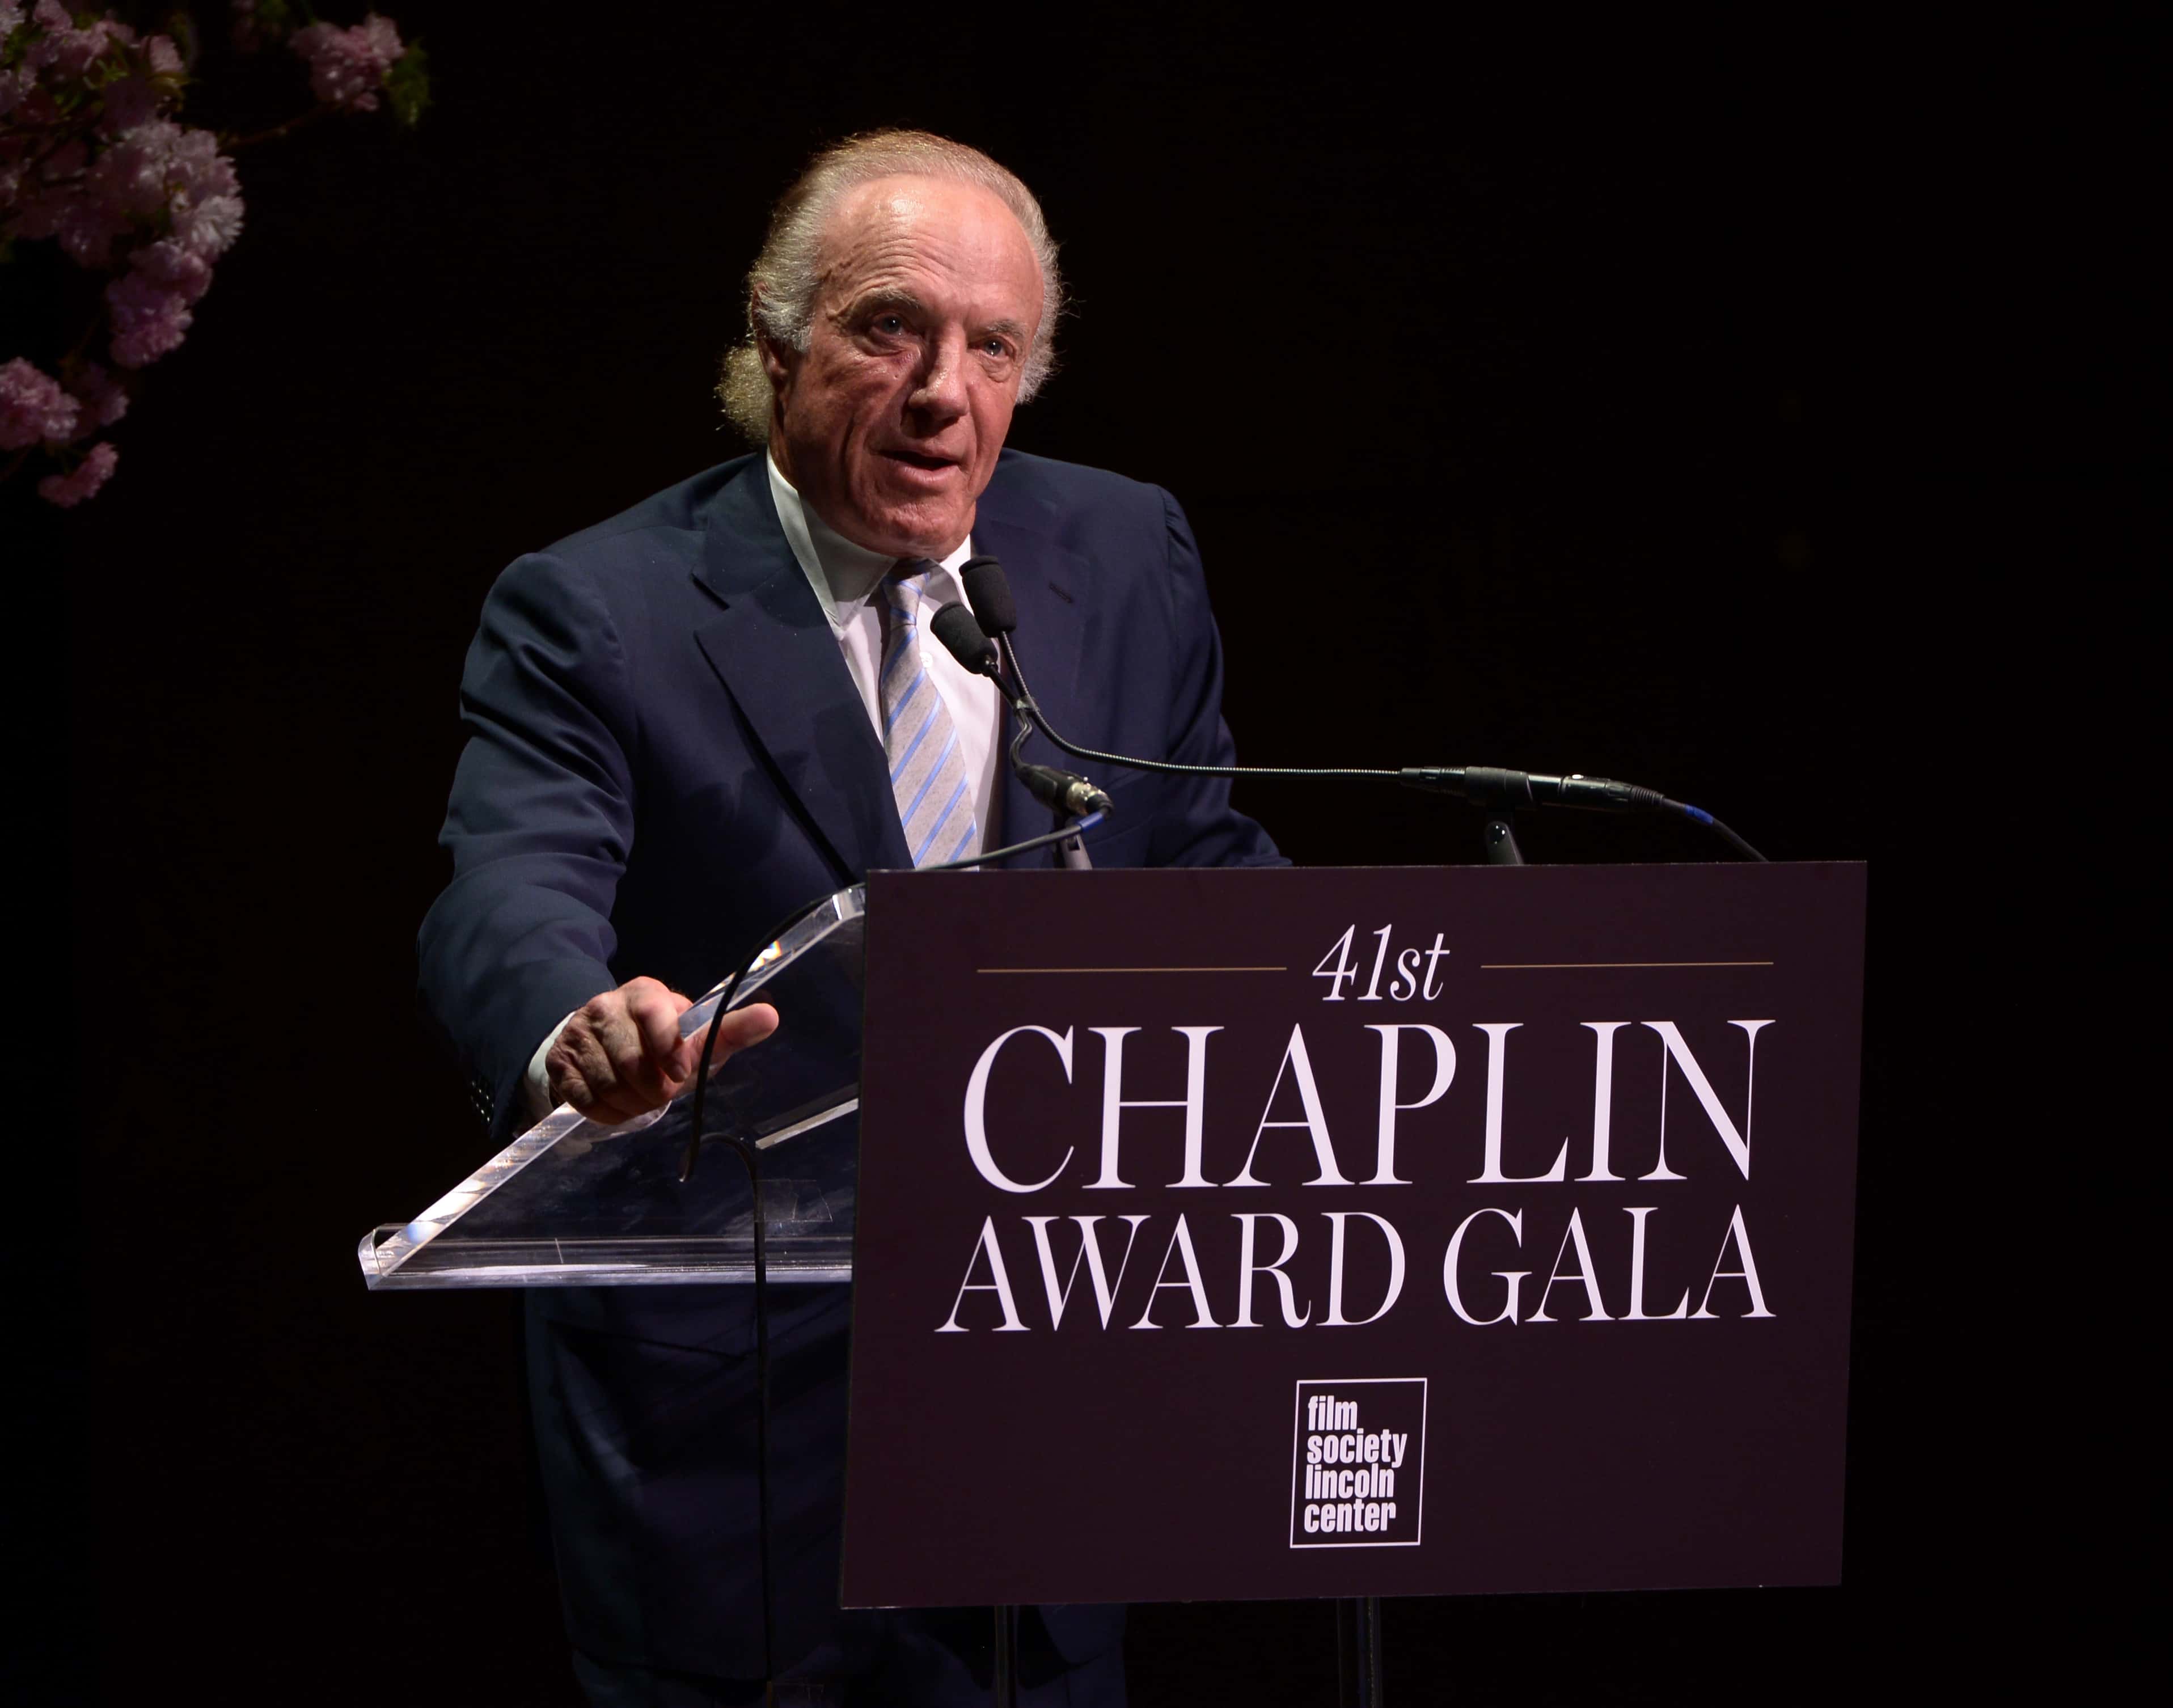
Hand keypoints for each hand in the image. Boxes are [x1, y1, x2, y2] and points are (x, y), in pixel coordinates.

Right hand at [546, 976, 778, 1124]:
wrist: (604, 1047)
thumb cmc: (661, 1045)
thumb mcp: (695, 1037)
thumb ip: (729, 1031)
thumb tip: (771, 1017)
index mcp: (644, 993)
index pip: (652, 1014)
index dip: (669, 1049)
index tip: (681, 1073)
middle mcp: (605, 1006)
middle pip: (629, 1060)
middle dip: (653, 1089)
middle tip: (662, 1093)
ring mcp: (577, 1033)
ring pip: (606, 1083)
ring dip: (631, 1104)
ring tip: (642, 1099)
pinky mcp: (559, 1061)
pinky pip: (583, 1098)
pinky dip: (607, 1113)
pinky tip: (620, 1106)